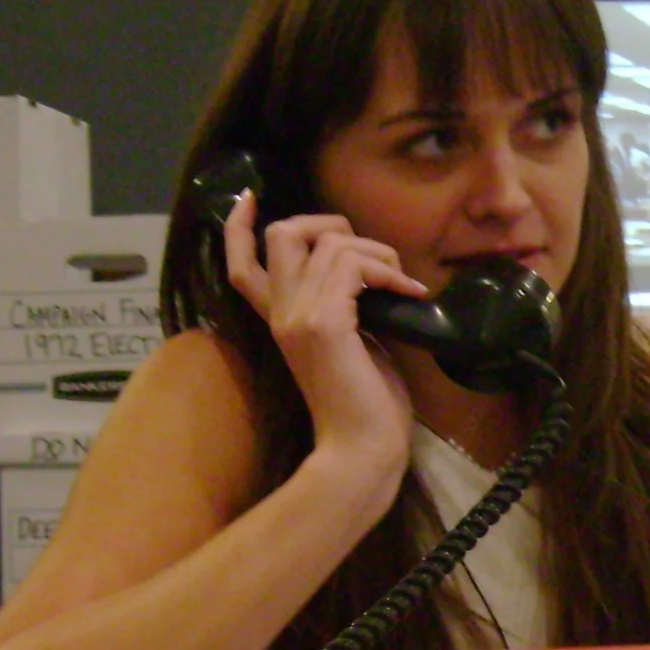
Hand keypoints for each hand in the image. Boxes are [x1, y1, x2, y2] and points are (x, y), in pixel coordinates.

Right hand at [223, 190, 425, 467]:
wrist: (361, 452)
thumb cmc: (364, 407)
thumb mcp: (349, 344)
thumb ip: (341, 307)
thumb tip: (368, 274)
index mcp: (280, 320)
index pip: (241, 263)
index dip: (239, 225)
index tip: (251, 196)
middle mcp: (281, 313)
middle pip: (284, 233)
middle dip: (333, 224)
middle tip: (373, 257)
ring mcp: (299, 316)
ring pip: (331, 241)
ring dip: (378, 252)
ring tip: (402, 285)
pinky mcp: (325, 323)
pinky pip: (354, 265)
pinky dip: (388, 271)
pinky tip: (410, 295)